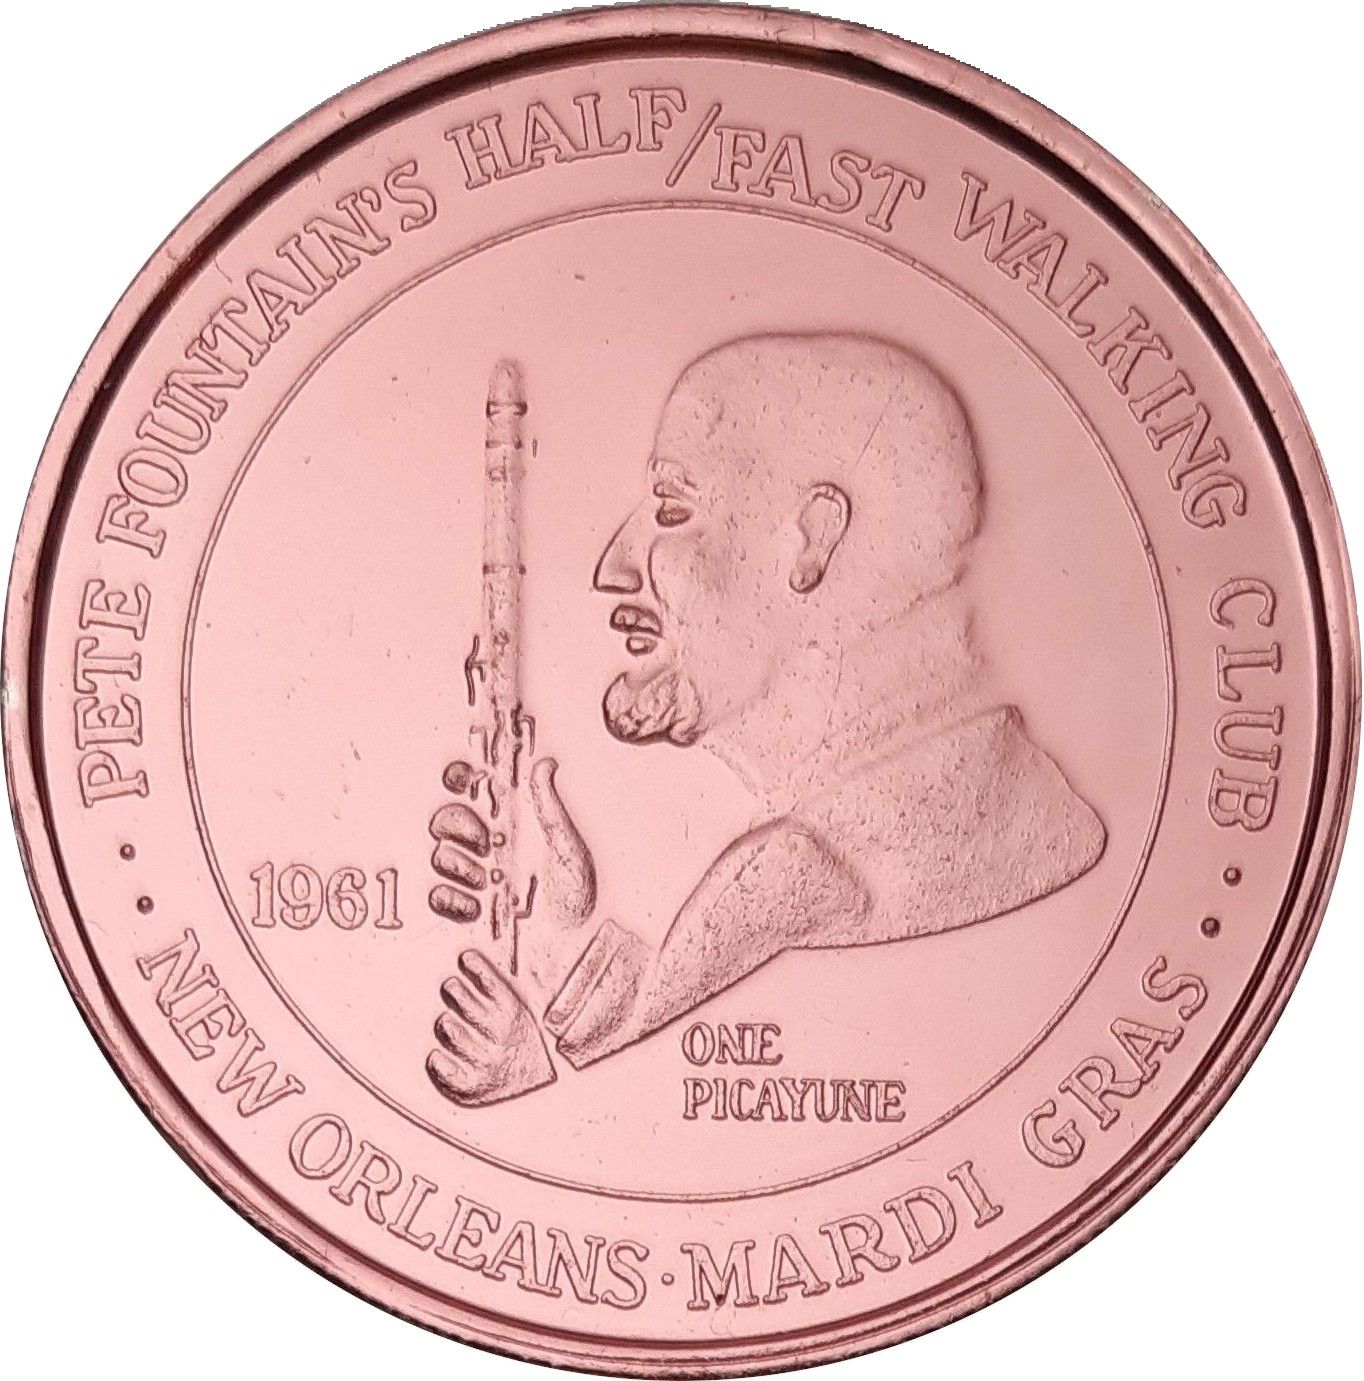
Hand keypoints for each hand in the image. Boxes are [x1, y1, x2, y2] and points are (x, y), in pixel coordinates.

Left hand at [426, 950, 554, 1105]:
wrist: (535, 1084)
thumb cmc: (523, 1043)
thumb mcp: (522, 1013)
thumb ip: (500, 992)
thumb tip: (471, 960)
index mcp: (514, 1016)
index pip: (492, 984)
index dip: (476, 967)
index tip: (465, 958)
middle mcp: (500, 1038)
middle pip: (468, 1007)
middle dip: (455, 991)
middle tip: (450, 987)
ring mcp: (485, 1061)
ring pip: (454, 1034)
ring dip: (445, 1024)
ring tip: (446, 1021)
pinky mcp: (472, 1085)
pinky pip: (446, 1070)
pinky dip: (437, 1061)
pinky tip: (437, 1054)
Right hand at [429, 755, 596, 990]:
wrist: (576, 954)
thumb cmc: (580, 904)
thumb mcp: (568, 849)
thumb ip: (549, 808)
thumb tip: (544, 765)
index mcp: (515, 829)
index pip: (479, 794)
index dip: (466, 779)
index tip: (465, 775)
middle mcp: (492, 851)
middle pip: (451, 819)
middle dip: (460, 824)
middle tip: (484, 839)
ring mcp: (477, 882)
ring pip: (441, 855)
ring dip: (459, 863)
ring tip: (486, 877)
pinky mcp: (467, 913)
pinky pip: (439, 896)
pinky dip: (451, 897)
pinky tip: (475, 904)